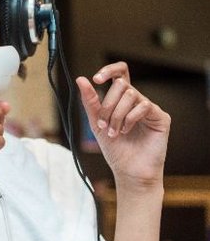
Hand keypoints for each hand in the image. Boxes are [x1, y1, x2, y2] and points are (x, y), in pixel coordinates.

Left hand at [76, 62, 170, 187]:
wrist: (128, 170)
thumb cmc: (114, 149)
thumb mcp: (96, 123)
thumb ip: (90, 102)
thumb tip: (80, 79)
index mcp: (121, 100)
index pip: (120, 73)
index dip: (110, 70)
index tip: (96, 79)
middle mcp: (136, 101)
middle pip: (121, 84)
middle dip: (107, 104)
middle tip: (102, 124)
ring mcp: (149, 108)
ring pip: (131, 94)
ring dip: (116, 115)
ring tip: (113, 132)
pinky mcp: (160, 117)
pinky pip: (144, 106)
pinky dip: (130, 119)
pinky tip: (126, 131)